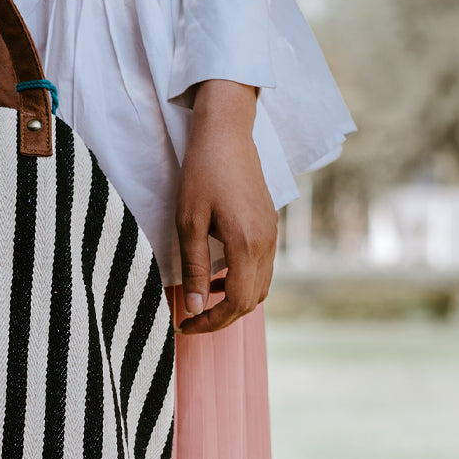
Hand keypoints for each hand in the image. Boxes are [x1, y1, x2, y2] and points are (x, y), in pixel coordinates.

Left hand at [175, 80, 276, 334]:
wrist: (227, 133)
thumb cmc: (202, 173)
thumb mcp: (188, 223)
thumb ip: (195, 268)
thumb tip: (193, 307)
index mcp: (247, 244)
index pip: (236, 302)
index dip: (212, 321)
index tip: (186, 326)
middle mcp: (267, 242)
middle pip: (251, 300)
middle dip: (222, 317)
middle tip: (191, 320)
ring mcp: (272, 234)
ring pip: (259, 286)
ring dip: (232, 300)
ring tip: (200, 300)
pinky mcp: (270, 225)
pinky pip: (261, 267)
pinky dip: (240, 281)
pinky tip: (215, 275)